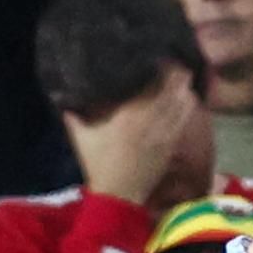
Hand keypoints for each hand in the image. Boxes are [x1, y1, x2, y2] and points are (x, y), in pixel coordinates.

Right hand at [66, 75, 199, 206]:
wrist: (119, 196)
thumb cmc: (99, 165)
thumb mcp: (82, 136)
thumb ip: (74, 113)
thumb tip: (62, 94)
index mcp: (129, 116)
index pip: (151, 86)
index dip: (161, 70)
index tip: (161, 57)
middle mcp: (150, 122)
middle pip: (172, 91)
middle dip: (177, 75)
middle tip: (176, 62)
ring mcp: (164, 135)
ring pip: (182, 105)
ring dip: (185, 89)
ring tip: (185, 76)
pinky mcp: (171, 146)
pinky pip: (184, 121)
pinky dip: (188, 108)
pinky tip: (190, 98)